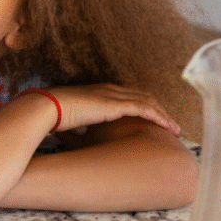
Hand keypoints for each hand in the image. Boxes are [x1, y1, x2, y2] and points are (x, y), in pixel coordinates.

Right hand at [33, 84, 181, 134]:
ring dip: (163, 114)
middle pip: (143, 96)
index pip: (128, 96)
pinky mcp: (116, 105)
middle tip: (169, 123)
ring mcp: (113, 96)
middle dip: (158, 109)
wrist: (46, 108)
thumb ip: (78, 123)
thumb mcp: (69, 119)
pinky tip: (168, 127)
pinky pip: (145, 109)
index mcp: (99, 92)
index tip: (151, 117)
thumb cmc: (52, 115)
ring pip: (148, 102)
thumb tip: (79, 131)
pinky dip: (159, 117)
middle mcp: (109, 90)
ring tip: (174, 128)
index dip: (143, 105)